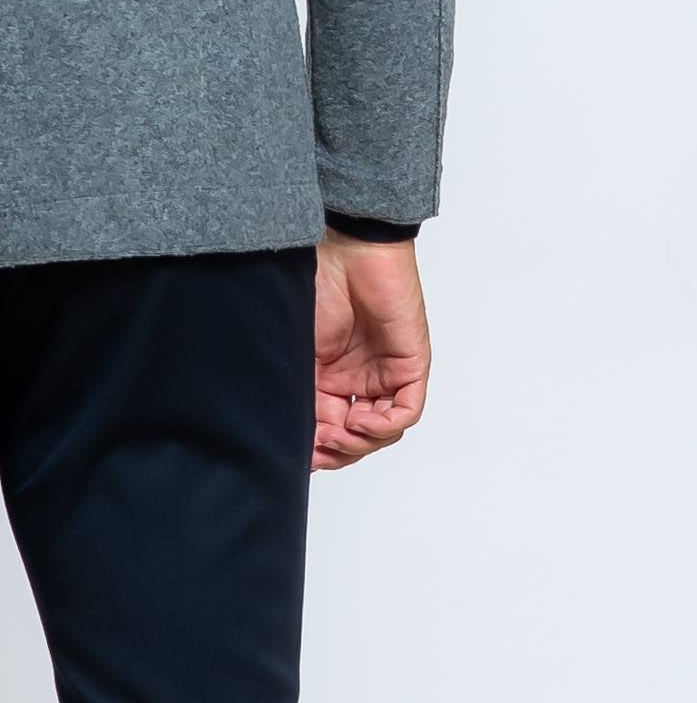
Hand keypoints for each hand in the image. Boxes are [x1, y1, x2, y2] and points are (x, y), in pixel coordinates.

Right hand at [312, 230, 430, 470]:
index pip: (330, 426)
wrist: (346, 247)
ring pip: (382, 430)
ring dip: (358, 441)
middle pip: (357, 435)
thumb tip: (292, 433)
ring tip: (335, 434)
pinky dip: (383, 424)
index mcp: (332, 375)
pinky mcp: (410, 366)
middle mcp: (361, 378)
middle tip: (317, 452)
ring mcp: (387, 373)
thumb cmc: (314, 282)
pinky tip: (358, 420)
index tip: (298, 455)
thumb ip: (299, 388)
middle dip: (337, 451)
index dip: (317, 446)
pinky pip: (405, 410)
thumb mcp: (298, 348)